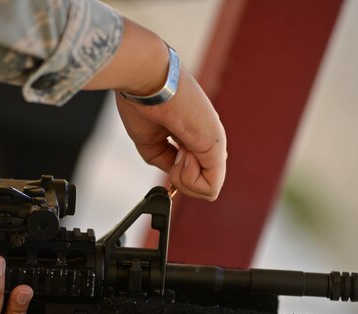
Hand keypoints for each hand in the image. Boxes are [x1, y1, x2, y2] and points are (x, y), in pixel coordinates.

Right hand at [84, 17, 226, 199]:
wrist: (146, 80)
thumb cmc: (142, 101)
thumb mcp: (150, 141)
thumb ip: (165, 160)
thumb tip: (174, 176)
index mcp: (193, 133)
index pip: (196, 169)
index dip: (176, 173)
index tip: (166, 154)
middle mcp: (206, 137)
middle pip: (202, 181)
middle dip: (181, 178)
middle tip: (172, 154)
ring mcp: (214, 142)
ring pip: (208, 188)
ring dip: (184, 180)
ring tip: (177, 151)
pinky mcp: (216, 146)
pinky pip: (211, 187)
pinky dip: (189, 181)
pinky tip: (182, 156)